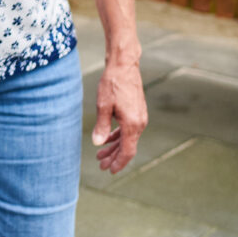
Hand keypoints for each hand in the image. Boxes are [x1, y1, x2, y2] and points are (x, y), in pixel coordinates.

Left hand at [91, 58, 147, 173]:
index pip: (127, 151)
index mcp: (133, 124)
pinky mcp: (137, 112)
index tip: (109, 171)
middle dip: (113, 157)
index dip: (118, 163)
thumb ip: (102, 126)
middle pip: (127, 147)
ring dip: (114, 147)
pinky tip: (108, 139)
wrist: (124, 65)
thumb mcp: (103, 105)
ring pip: (127, 138)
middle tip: (100, 165)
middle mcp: (139, 123)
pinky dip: (118, 136)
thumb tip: (98, 143)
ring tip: (100, 154)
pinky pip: (128, 129)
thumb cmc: (113, 83)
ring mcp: (139, 117)